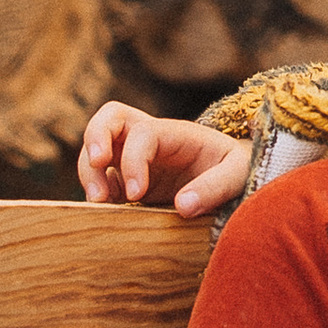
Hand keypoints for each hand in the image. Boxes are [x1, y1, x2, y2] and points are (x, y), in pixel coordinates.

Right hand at [77, 102, 252, 217]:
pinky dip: (97, 190)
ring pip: (97, 147)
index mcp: (177, 133)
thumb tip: (182, 206)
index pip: (142, 133)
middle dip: (95, 137)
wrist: (235, 178)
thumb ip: (216, 187)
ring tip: (97, 201)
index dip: (133, 160)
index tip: (136, 193)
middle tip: (98, 164)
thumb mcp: (239, 173)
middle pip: (110, 118)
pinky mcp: (129, 180)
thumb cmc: (238, 170)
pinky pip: (102, 178)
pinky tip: (106, 210)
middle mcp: (151, 140)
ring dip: (89, 170)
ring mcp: (136, 158)